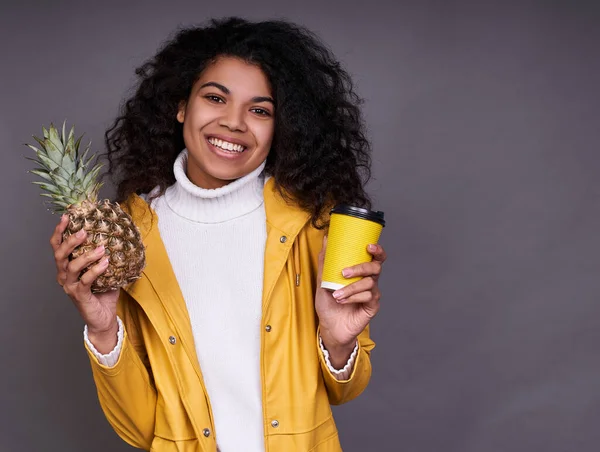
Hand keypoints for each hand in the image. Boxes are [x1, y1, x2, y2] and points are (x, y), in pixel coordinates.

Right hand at [51, 214, 119, 351]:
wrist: (104, 317)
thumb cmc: (104, 292)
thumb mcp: (106, 270)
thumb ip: (107, 254)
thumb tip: (121, 235)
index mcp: (67, 266)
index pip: (57, 246)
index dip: (60, 231)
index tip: (67, 217)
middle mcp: (64, 275)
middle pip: (59, 254)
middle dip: (70, 240)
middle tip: (84, 231)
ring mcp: (70, 286)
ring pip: (71, 266)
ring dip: (86, 255)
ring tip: (100, 248)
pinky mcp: (79, 295)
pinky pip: (85, 280)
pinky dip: (96, 269)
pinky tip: (106, 262)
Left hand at [315, 236, 386, 364]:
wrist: (329, 326)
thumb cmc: (328, 303)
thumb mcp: (322, 280)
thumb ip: (325, 261)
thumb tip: (326, 239)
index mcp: (361, 272)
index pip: (375, 258)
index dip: (377, 250)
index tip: (369, 246)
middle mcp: (369, 281)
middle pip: (375, 267)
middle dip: (360, 268)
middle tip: (344, 273)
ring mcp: (372, 294)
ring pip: (369, 283)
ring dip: (350, 288)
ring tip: (336, 294)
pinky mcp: (372, 306)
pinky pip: (368, 297)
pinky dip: (353, 297)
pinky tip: (342, 301)